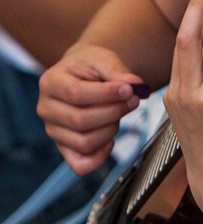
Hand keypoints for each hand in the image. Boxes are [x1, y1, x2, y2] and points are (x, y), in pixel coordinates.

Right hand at [37, 45, 144, 174]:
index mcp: (50, 82)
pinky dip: (100, 158)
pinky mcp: (63, 148)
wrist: (83, 75)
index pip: (75, 94)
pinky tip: (111, 141)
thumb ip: (118, 71)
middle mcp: (46, 109)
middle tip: (134, 100)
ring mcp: (53, 131)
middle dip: (114, 112)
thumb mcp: (102, 58)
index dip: (106, 95)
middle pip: (80, 120)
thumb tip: (135, 85)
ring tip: (121, 113)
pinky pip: (80, 165)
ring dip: (111, 130)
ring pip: (83, 142)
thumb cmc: (91, 66)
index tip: (130, 90)